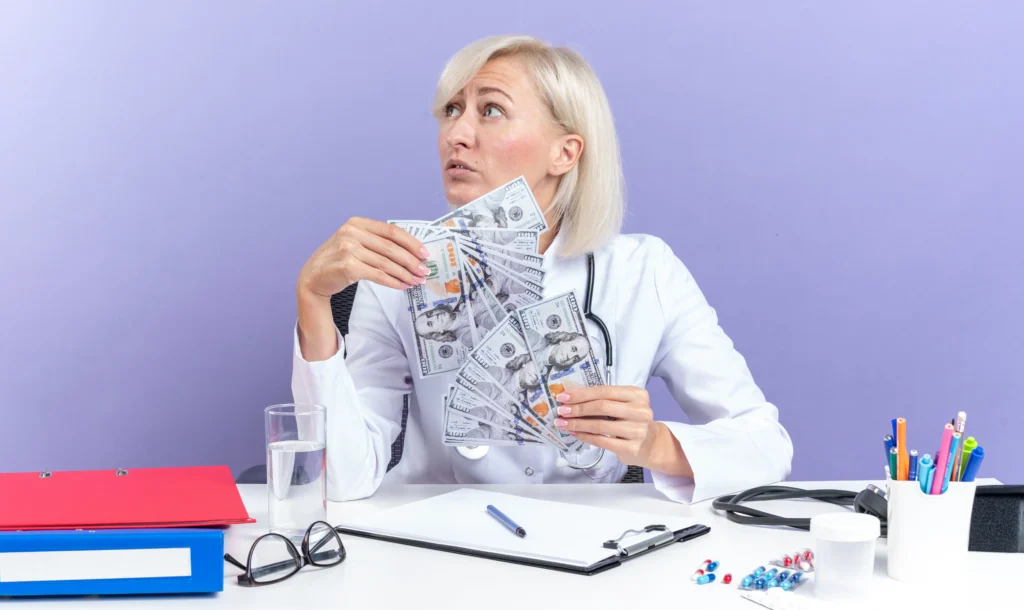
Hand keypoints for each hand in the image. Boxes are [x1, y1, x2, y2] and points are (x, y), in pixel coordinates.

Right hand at [298, 217, 429, 296]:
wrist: (313, 278)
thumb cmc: (337, 261)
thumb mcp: (354, 243)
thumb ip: (376, 242)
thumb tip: (410, 253)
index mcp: (357, 223)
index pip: (391, 231)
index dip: (411, 242)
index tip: (425, 253)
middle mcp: (351, 233)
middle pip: (391, 247)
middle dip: (411, 261)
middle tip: (424, 271)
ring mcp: (348, 249)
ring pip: (386, 263)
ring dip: (405, 273)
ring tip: (416, 280)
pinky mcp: (348, 267)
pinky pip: (378, 275)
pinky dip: (393, 281)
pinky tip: (402, 285)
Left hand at [553, 386, 689, 474]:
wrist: (651, 444)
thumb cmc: (631, 420)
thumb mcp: (623, 404)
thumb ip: (604, 399)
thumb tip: (571, 398)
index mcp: (637, 394)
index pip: (604, 391)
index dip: (582, 394)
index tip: (563, 397)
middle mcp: (640, 411)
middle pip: (602, 407)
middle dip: (577, 408)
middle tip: (561, 411)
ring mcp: (637, 430)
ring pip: (600, 426)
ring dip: (578, 424)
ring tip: (563, 423)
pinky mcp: (631, 447)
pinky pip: (602, 441)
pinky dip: (585, 436)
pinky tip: (575, 433)